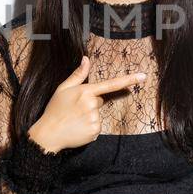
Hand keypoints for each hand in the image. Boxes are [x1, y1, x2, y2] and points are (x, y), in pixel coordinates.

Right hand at [28, 55, 146, 152]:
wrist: (48, 134)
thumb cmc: (55, 110)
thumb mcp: (63, 89)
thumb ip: (77, 75)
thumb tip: (86, 59)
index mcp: (85, 91)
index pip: (111, 84)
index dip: (129, 80)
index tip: (143, 76)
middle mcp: (92, 104)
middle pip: (99, 101)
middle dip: (90, 103)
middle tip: (74, 109)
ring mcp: (95, 119)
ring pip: (98, 114)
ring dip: (89, 116)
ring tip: (74, 120)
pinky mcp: (95, 131)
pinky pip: (97, 127)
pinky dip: (89, 128)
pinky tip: (78, 128)